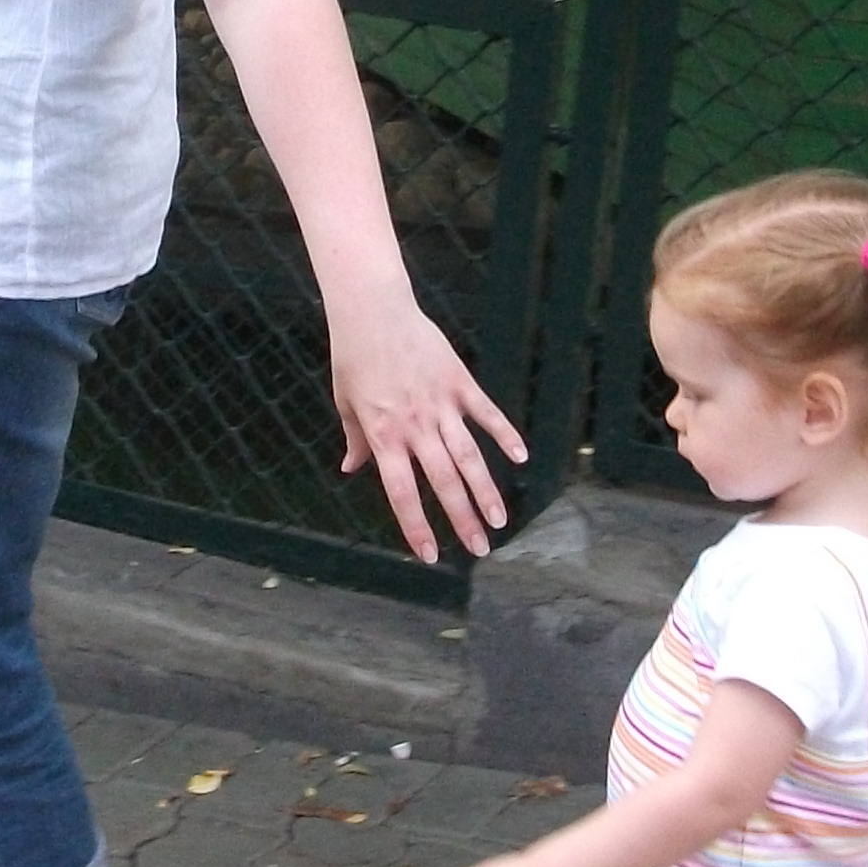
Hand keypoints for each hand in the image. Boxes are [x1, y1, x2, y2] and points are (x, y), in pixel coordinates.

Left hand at [328, 278, 527, 564]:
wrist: (373, 310)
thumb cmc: (353, 357)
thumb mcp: (346, 402)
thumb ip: (355, 439)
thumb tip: (352, 469)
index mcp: (383, 435)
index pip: (402, 492)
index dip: (416, 526)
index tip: (429, 556)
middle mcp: (415, 425)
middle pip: (444, 482)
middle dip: (463, 520)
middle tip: (480, 550)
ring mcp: (441, 404)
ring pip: (469, 456)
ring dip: (486, 491)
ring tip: (500, 520)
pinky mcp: (459, 382)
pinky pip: (486, 413)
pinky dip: (504, 434)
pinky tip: (521, 457)